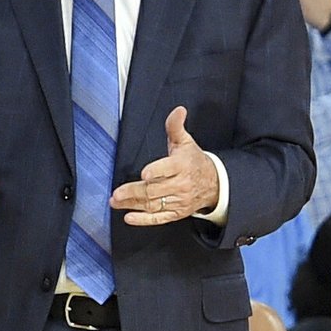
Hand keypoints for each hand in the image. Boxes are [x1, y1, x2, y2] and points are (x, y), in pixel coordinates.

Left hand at [111, 107, 219, 225]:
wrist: (214, 183)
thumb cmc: (193, 161)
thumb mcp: (185, 142)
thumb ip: (175, 127)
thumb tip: (178, 110)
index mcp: (181, 165)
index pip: (168, 168)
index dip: (157, 171)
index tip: (145, 174)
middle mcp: (180, 184)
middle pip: (155, 190)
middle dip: (134, 192)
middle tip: (117, 194)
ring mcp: (178, 200)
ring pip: (153, 204)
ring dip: (132, 205)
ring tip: (116, 202)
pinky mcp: (176, 213)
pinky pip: (159, 219)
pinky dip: (143, 220)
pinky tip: (129, 218)